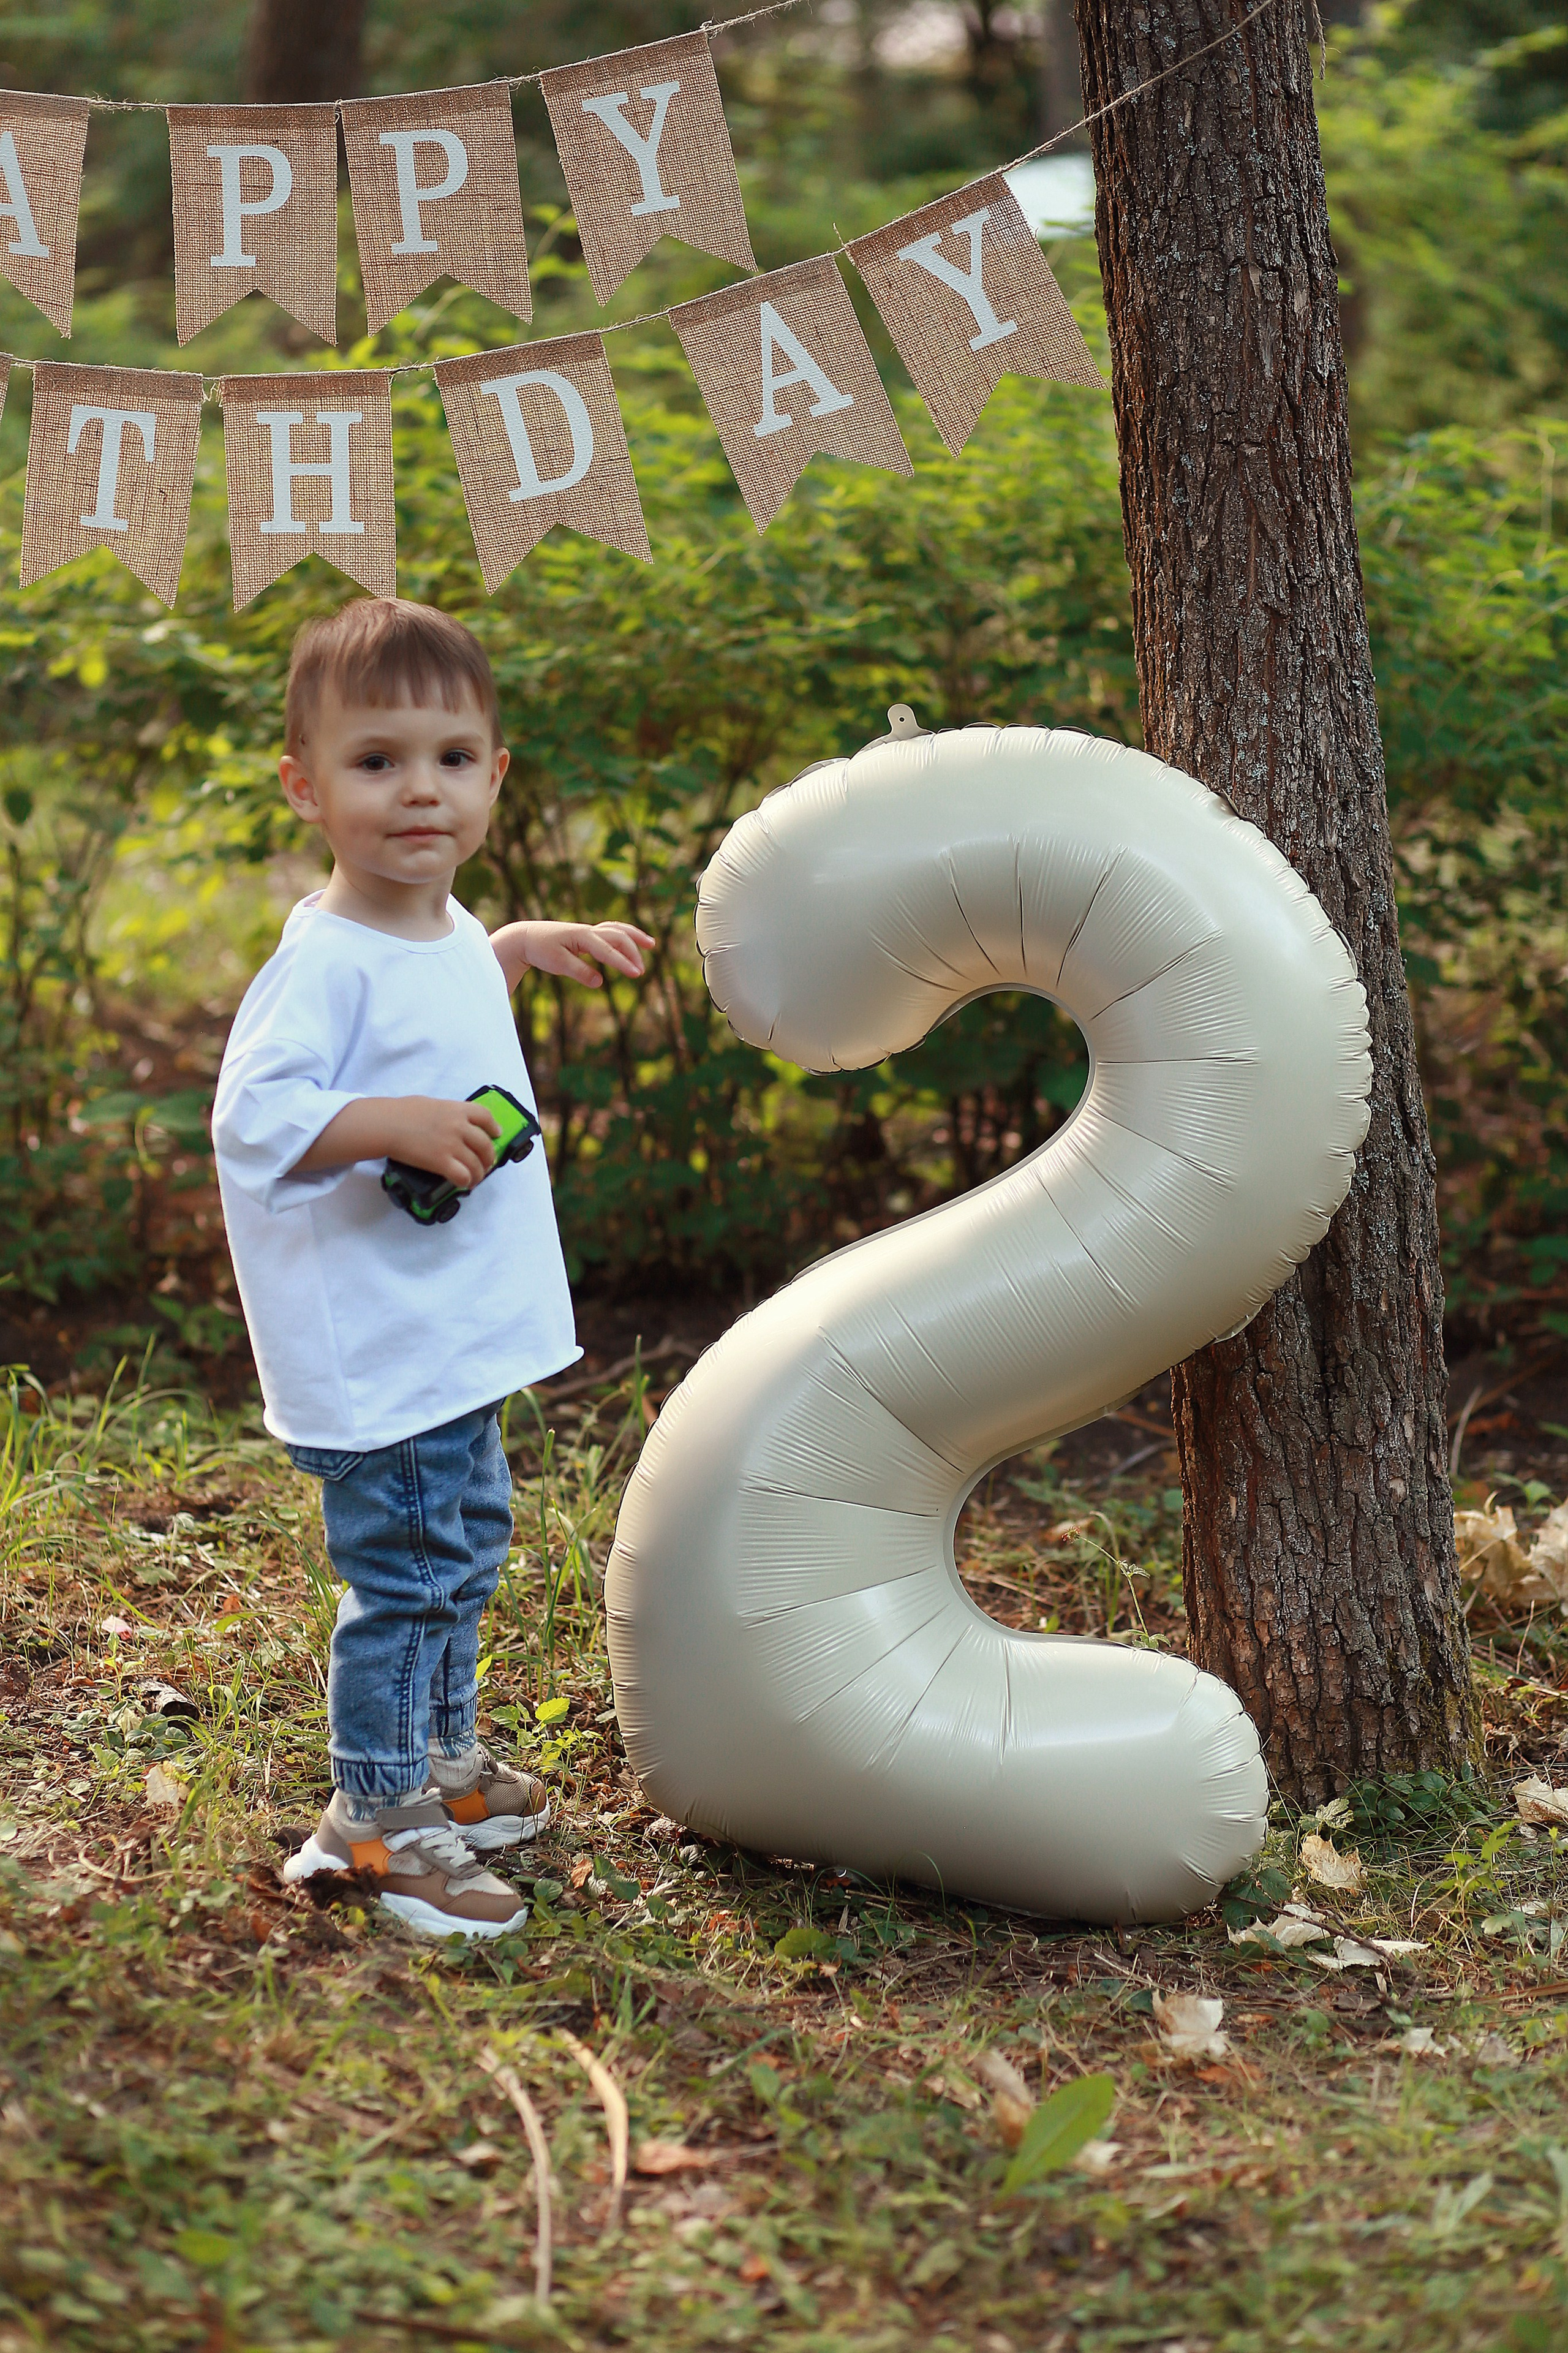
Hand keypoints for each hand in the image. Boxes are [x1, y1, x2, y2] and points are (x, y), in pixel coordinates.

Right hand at [294, 1095, 501, 1185]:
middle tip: (486, 1164)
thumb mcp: (431, 1104)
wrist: (386, 1124)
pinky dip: (466, 1182)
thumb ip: (447, 1113)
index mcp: (457, 1109)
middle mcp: (459, 1126)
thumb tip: (454, 1121)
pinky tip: (462, 1183)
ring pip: (477, 1164)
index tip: (495, 1134)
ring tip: (475, 1178)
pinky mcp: (441, 1162)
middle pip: (486, 1145)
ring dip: (479, 1174)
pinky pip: (463, 1176)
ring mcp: (451, 1144)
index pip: (485, 1117)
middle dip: (489, 1157)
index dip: (493, 1127)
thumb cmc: (402, 1112)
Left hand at [490, 919, 655, 991]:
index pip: (608, 950)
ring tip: (651, 945)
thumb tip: (600, 982)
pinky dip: (624, 936)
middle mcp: (589, 931)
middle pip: (618, 937)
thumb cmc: (541, 950)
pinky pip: (611, 932)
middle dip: (632, 953)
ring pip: (617, 929)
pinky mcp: (587, 935)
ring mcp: (589, 931)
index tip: (636, 974)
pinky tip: (631, 944)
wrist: (527, 937)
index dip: (623, 963)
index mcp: (582, 936)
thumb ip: (579, 972)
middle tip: (639, 973)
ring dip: (634, 937)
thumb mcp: (557, 964)